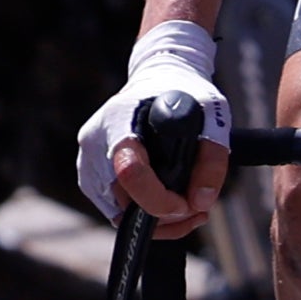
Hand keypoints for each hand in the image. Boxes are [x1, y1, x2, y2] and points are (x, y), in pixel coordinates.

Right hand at [80, 24, 226, 232]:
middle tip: (199, 208)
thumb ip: (212, 160)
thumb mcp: (212, 115)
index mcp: (119, 121)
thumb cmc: (184, 93)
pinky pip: (116, 210)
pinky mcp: (90, 178)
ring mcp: (88, 162)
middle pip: (126, 201)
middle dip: (166, 214)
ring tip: (190, 207)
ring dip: (157, 221)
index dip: (159, 199)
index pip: (130, 171)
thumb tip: (200, 202)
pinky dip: (144, 215)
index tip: (187, 204)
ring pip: (120, 213)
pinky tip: (170, 204)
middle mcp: (95, 143)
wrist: (158, 78)